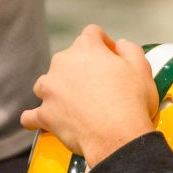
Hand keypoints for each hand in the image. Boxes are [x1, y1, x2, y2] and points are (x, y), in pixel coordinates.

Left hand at [20, 25, 157, 166]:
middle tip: (99, 87)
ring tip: (74, 104)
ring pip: (47, 84)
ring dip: (58, 90)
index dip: (103, 44)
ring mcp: (50, 89)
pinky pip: (31, 115)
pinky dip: (36, 118)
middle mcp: (63, 63)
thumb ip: (130, 48)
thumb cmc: (131, 104)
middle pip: (68, 59)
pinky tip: (41, 120)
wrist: (118, 138)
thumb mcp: (142, 68)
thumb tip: (119, 45)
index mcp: (87, 48)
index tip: (110, 57)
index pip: (92, 34)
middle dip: (81, 70)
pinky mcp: (44, 114)